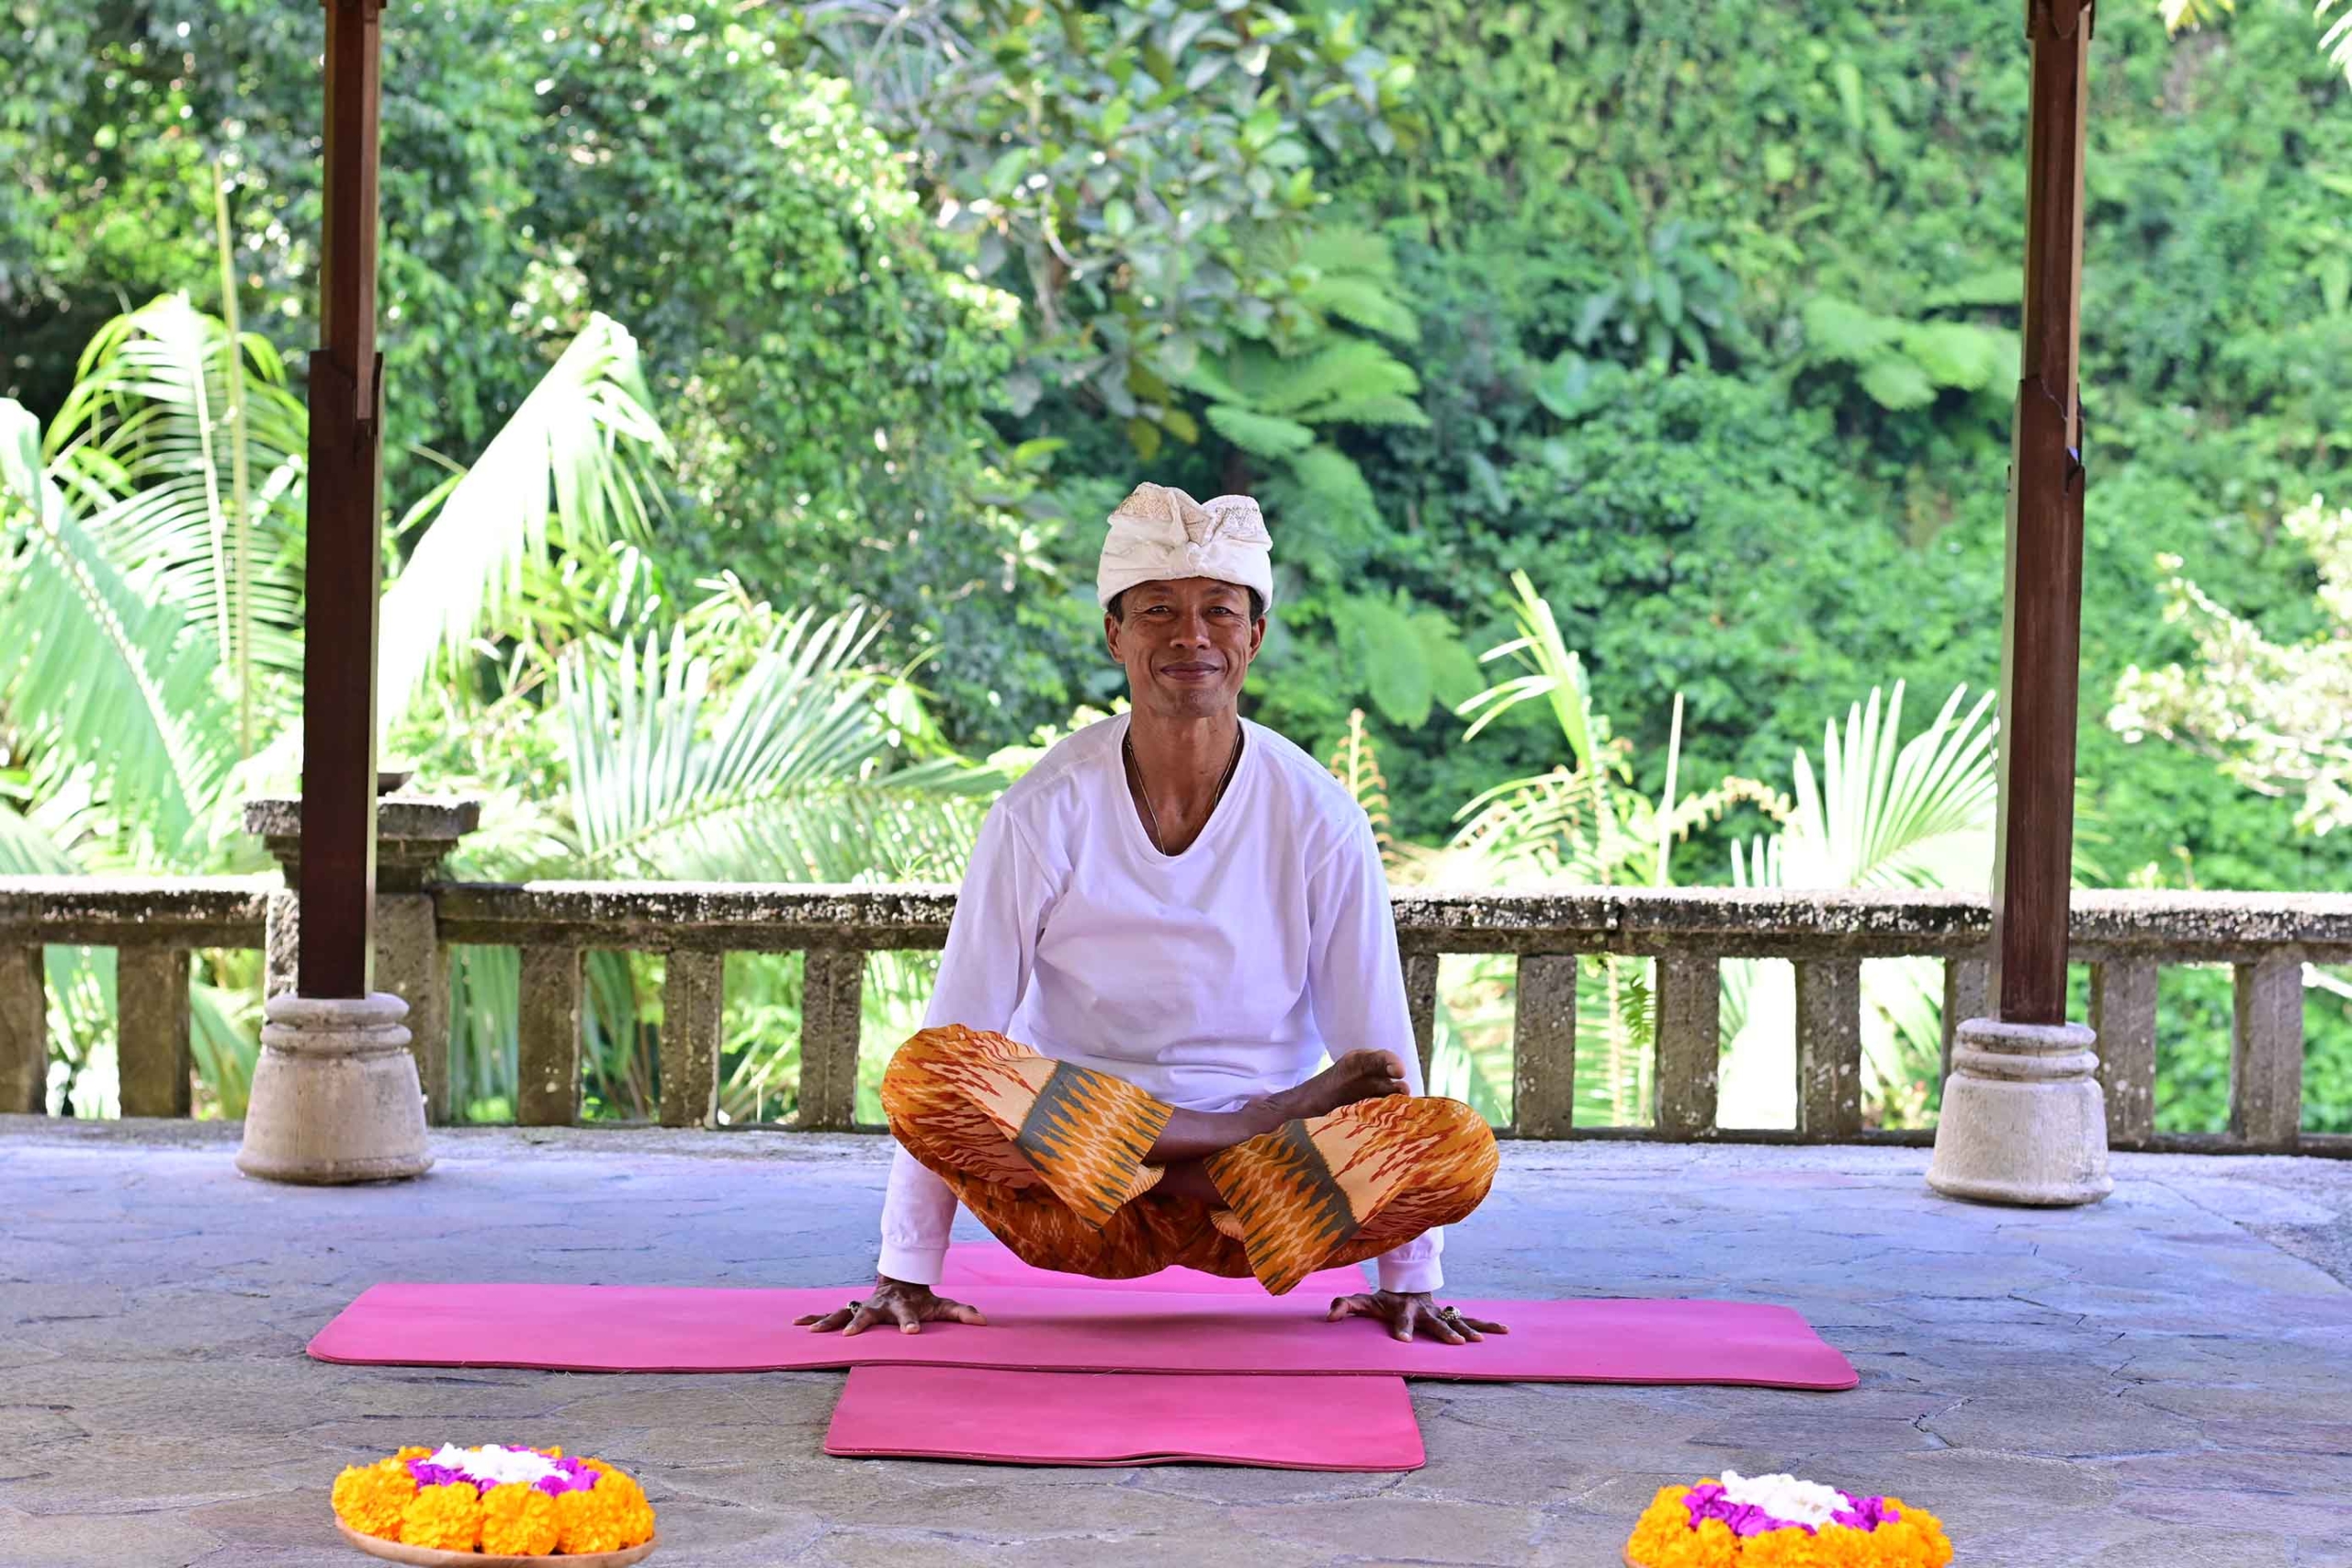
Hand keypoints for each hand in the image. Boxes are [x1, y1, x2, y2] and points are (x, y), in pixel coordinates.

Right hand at [795, 1275, 987, 1336]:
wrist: (901, 1279)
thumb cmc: (923, 1298)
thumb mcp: (943, 1305)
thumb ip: (962, 1312)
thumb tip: (984, 1323)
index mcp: (902, 1306)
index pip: (909, 1315)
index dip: (911, 1323)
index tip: (912, 1334)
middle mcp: (879, 1305)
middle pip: (869, 1315)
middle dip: (859, 1324)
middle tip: (850, 1335)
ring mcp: (863, 1306)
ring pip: (843, 1313)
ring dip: (828, 1322)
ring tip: (810, 1332)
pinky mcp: (851, 1309)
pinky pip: (830, 1314)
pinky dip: (815, 1319)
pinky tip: (799, 1325)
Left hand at [1327, 1290, 1508, 1344]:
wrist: (1407, 1282)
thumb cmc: (1383, 1297)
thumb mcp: (1362, 1301)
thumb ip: (1345, 1306)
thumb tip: (1328, 1317)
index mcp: (1403, 1308)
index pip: (1401, 1319)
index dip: (1402, 1328)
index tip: (1403, 1341)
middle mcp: (1425, 1310)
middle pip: (1436, 1321)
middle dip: (1444, 1331)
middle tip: (1454, 1343)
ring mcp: (1440, 1311)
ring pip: (1458, 1320)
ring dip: (1470, 1329)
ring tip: (1480, 1341)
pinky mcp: (1451, 1314)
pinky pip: (1470, 1319)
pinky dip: (1486, 1324)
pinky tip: (1503, 1330)